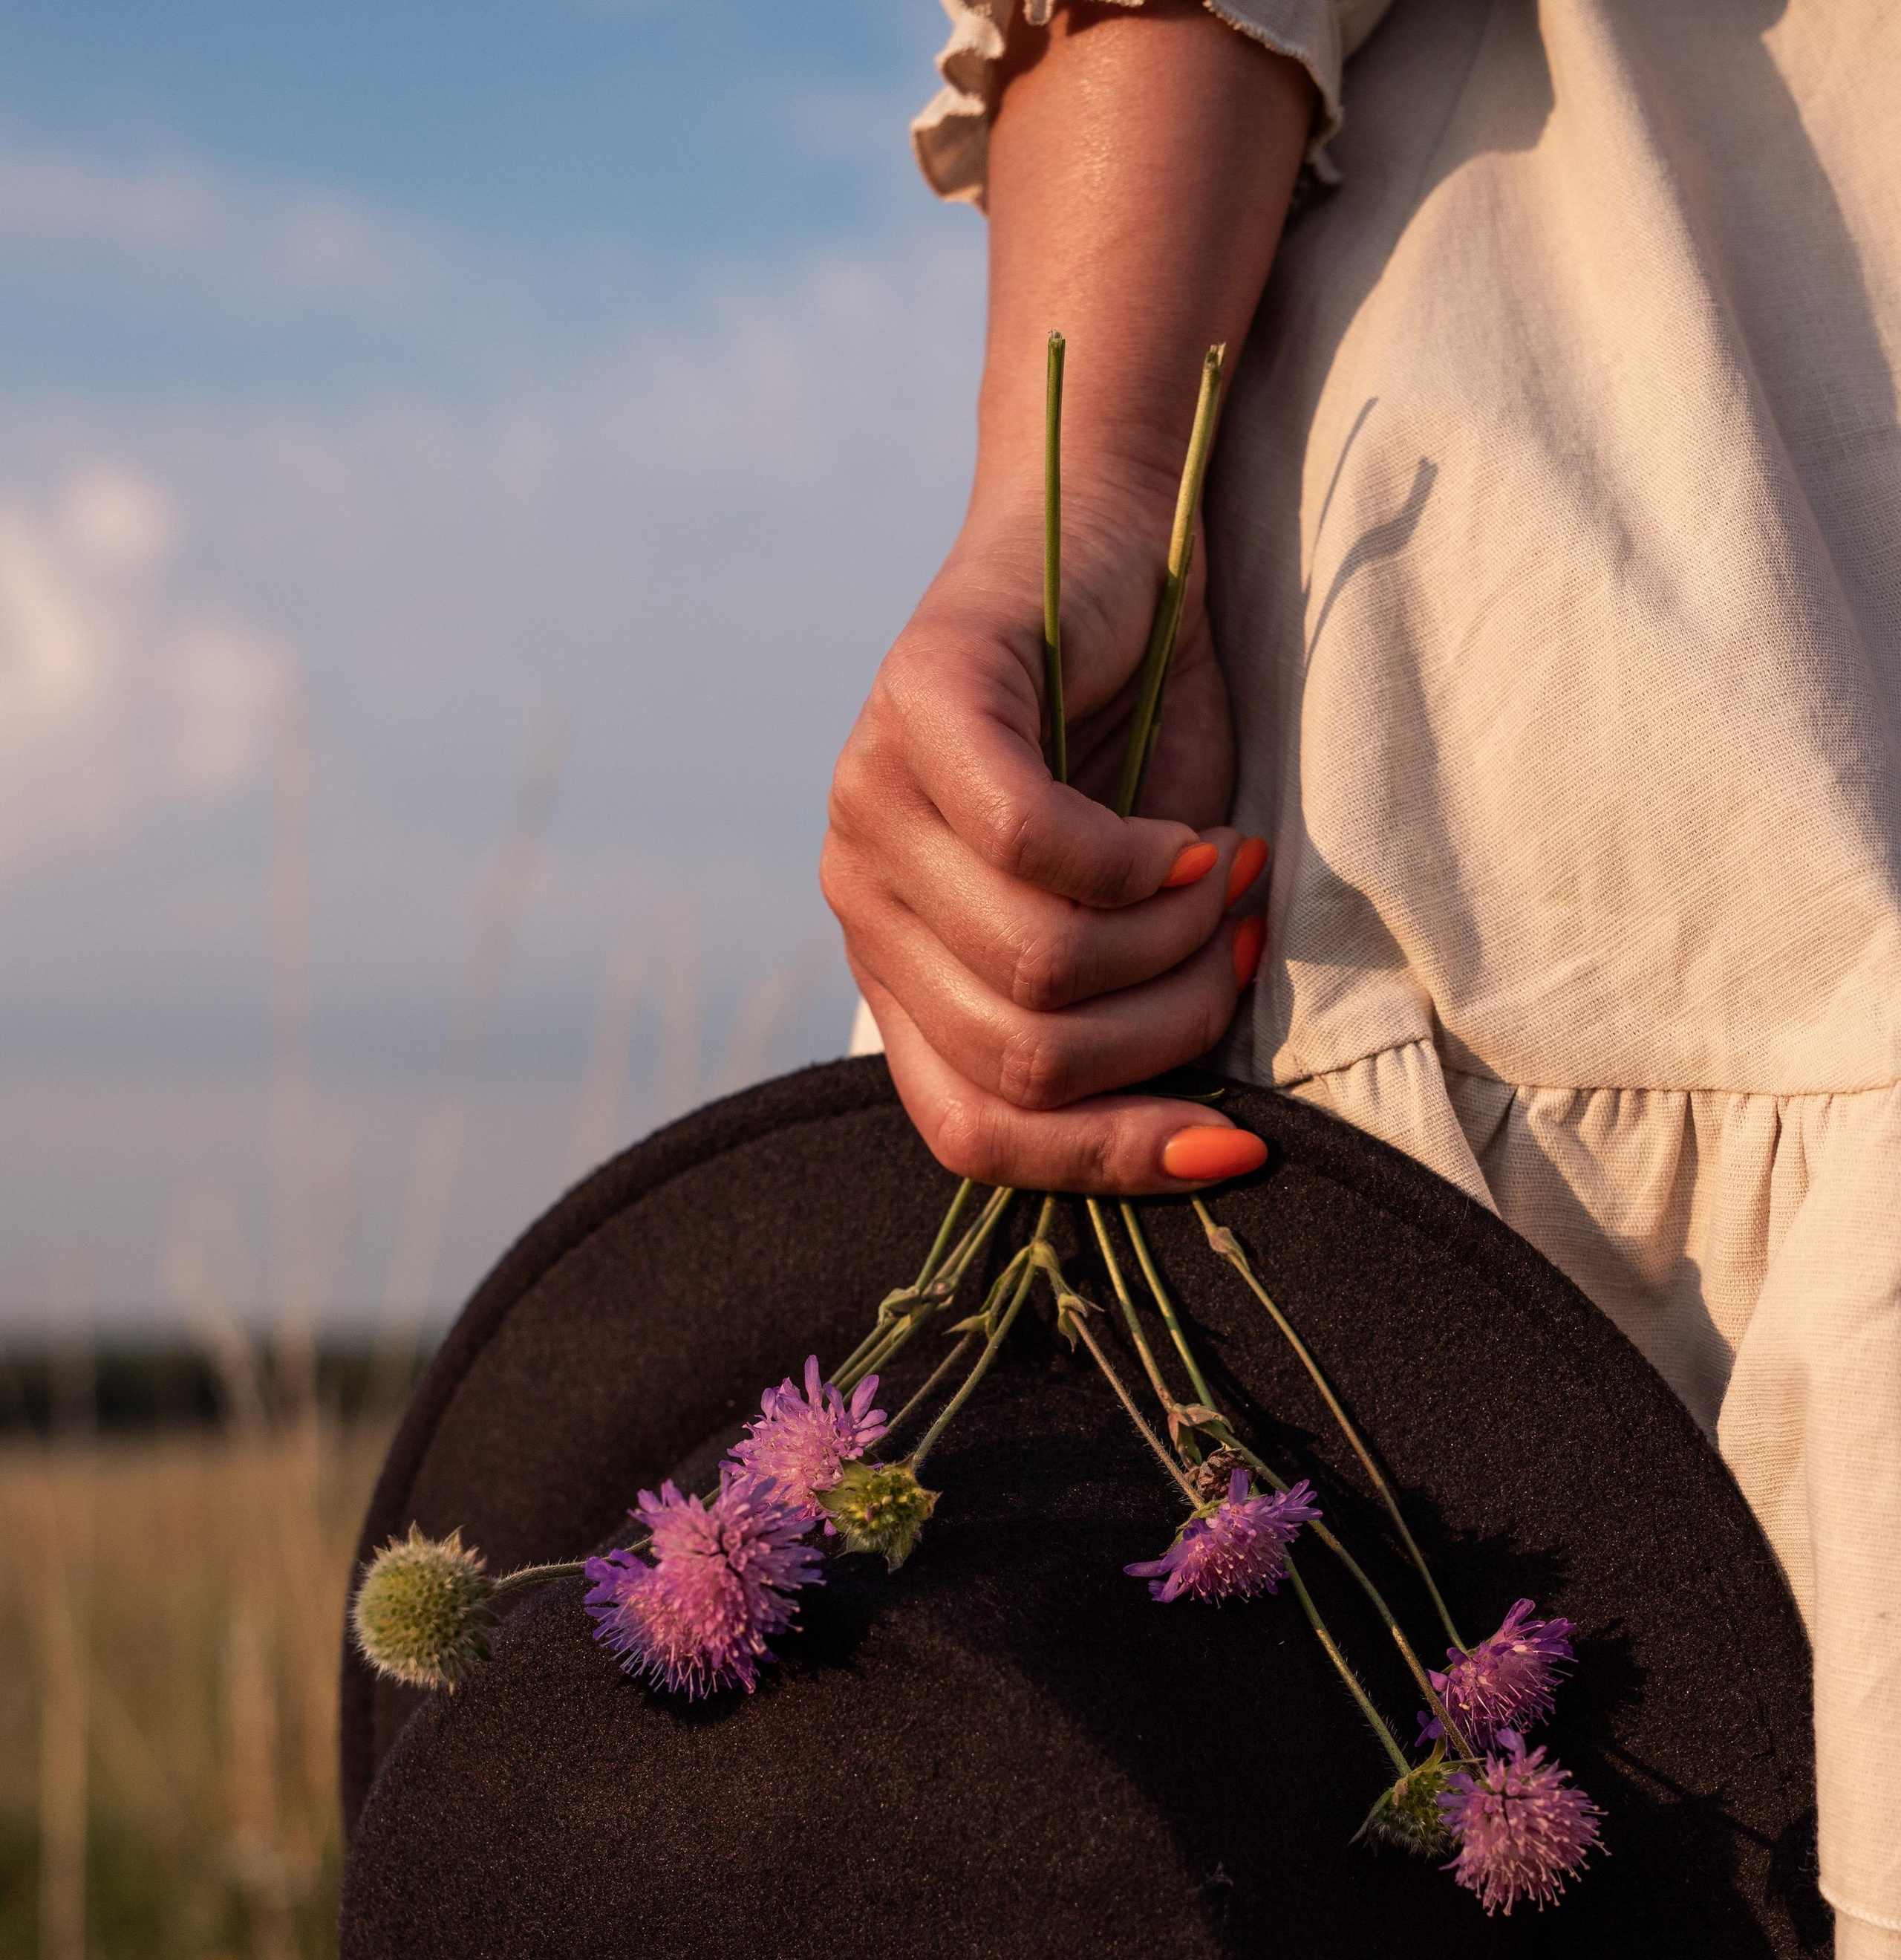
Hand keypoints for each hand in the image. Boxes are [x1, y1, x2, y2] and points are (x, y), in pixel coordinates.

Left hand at [823, 484, 1268, 1194]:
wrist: (1122, 547)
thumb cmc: (1139, 743)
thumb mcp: (1138, 917)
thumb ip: (1126, 1019)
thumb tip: (1191, 1138)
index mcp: (900, 977)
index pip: (972, 1133)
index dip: (1108, 1161)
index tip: (1236, 1147)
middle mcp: (861, 904)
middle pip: (1020, 1057)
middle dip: (1166, 1030)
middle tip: (1237, 955)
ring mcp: (870, 807)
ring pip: (1035, 963)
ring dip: (1173, 944)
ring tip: (1226, 882)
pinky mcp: (916, 711)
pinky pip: (1034, 847)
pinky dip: (1143, 865)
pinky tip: (1196, 840)